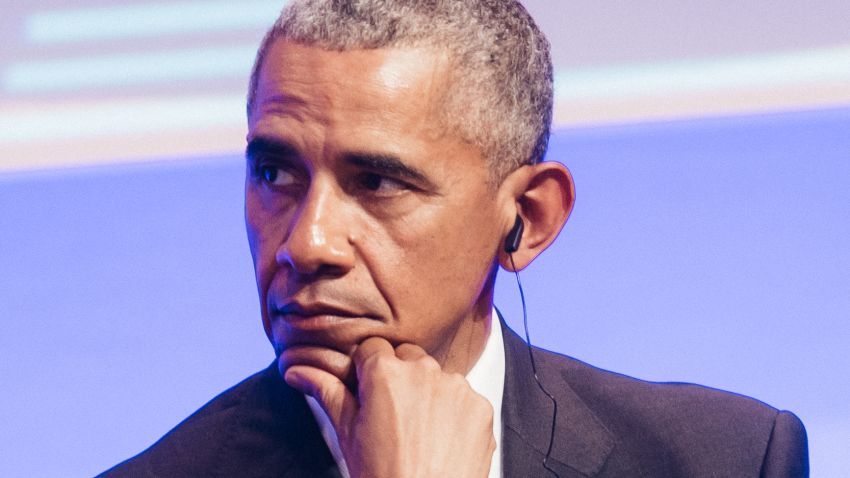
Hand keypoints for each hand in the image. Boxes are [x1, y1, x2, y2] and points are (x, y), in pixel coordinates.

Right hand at [283, 337, 495, 477]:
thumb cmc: (382, 475)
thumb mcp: (348, 433)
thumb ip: (328, 391)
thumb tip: (297, 370)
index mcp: (384, 372)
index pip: (373, 348)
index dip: (368, 371)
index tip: (369, 392)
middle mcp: (423, 370)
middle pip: (407, 356)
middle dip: (399, 377)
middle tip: (392, 415)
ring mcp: (456, 387)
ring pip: (437, 375)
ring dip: (429, 393)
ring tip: (418, 431)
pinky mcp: (480, 405)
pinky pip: (464, 397)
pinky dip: (455, 412)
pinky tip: (442, 439)